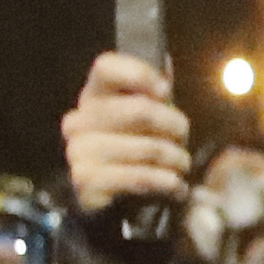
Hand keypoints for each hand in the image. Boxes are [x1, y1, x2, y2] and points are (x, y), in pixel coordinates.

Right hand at [59, 51, 196, 214]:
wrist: (110, 202)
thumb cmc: (133, 148)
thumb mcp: (146, 117)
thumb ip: (154, 91)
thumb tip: (164, 61)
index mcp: (93, 95)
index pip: (106, 67)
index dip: (139, 74)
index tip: (164, 91)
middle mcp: (79, 120)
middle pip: (139, 109)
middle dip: (173, 125)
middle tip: (183, 137)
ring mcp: (79, 151)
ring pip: (145, 147)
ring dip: (175, 159)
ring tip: (181, 165)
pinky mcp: (86, 181)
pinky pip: (137, 177)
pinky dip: (164, 182)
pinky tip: (174, 185)